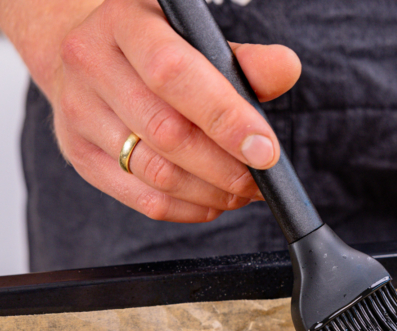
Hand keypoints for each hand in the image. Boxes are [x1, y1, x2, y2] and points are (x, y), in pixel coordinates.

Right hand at [49, 0, 299, 221]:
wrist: (89, 55)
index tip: (265, 149)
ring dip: (212, 192)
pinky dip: (189, 209)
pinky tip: (214, 201)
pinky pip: (143, 199)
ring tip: (244, 191)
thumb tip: (285, 69)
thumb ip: (242, 58)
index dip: (226, 118)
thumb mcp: (195, 36)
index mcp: (126, 23)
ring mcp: (79, 113)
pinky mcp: (80, 156)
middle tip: (261, 178)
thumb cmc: (156, 46)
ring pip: (156, 173)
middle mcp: (91, 64)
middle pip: (167, 132)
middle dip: (227, 166)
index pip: (174, 74)